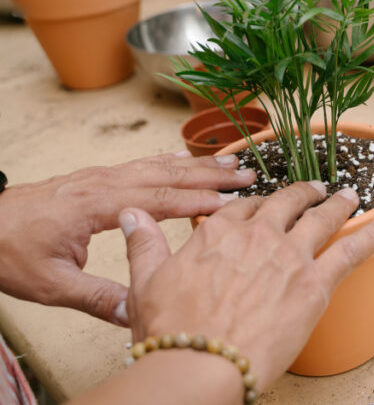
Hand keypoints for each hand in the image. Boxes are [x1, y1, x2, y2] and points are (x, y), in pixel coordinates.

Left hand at [0, 153, 254, 325]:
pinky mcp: (95, 178)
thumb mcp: (50, 284)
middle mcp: (103, 183)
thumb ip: (96, 298)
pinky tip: (186, 161)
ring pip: (157, 165)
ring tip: (232, 164)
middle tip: (249, 174)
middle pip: (167, 174)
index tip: (232, 203)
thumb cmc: (9, 251)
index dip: (197, 201)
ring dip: (198, 164)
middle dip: (211, 174)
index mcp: (96, 205)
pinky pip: (142, 164)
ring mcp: (99, 176)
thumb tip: (136, 313)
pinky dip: (171, 161)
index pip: (158, 200)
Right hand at [121, 182, 373, 389]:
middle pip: (285, 204)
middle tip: (314, 188)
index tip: (261, 205)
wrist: (199, 365)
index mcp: (217, 234)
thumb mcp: (145, 283)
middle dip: (302, 193)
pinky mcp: (315, 283)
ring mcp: (289, 257)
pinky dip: (372, 235)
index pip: (240, 208)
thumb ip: (144, 244)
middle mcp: (257, 236)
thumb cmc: (170, 331)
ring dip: (339, 204)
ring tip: (350, 193)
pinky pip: (351, 251)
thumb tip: (134, 213)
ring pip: (321, 219)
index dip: (254, 205)